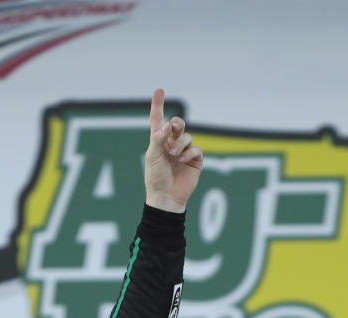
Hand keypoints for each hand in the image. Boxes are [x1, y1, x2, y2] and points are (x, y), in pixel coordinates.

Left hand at [144, 88, 202, 212]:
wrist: (166, 197)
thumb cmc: (155, 178)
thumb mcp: (152, 155)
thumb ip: (159, 138)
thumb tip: (169, 125)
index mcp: (158, 142)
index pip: (158, 120)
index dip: (158, 105)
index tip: (159, 90)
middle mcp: (171, 144)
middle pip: (177, 125)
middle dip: (177, 124)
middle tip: (174, 127)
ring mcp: (183, 152)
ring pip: (187, 137)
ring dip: (181, 143)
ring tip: (175, 155)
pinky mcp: (194, 161)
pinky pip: (195, 149)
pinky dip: (189, 152)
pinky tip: (182, 160)